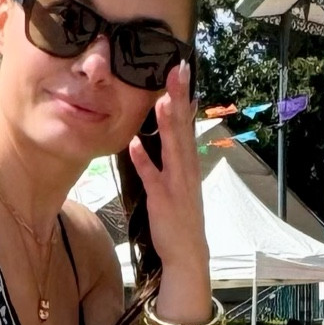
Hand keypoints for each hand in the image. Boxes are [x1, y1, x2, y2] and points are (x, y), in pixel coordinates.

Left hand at [127, 62, 206, 282]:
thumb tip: (170, 130)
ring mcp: (176, 184)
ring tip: (162, 98)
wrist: (188, 254)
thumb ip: (174, 157)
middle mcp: (186, 169)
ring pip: (172, 148)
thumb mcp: (180, 183)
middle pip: (183, 128)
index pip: (187, 124)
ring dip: (167, 124)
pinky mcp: (163, 200)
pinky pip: (152, 178)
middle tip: (178, 70)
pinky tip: (134, 143)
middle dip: (180, 99)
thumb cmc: (181, 218)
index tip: (182, 70)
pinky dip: (144, 161)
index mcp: (189, 164)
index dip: (185, 97)